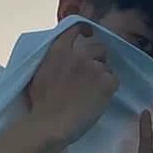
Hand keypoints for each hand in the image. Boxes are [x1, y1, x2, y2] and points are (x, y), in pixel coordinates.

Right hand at [25, 23, 118, 145]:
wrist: (51, 124)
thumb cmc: (40, 104)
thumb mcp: (39, 72)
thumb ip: (52, 59)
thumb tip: (61, 55)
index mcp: (59, 50)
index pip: (75, 28)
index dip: (84, 30)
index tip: (88, 34)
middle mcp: (79, 54)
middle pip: (98, 46)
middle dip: (97, 57)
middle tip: (91, 74)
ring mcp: (94, 67)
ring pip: (106, 65)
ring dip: (102, 74)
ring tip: (93, 90)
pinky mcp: (107, 82)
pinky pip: (114, 79)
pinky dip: (109, 87)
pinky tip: (99, 98)